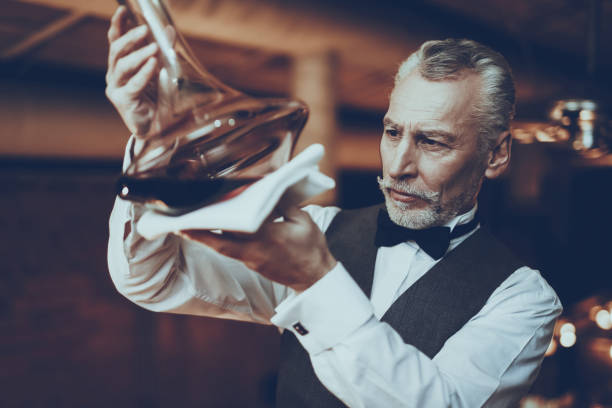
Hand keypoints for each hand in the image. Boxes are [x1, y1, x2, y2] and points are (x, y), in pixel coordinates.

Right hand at [105, 6, 158, 138]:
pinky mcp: (123, 101)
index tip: (123, 10)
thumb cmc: (160, 99)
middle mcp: (115, 74)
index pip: (116, 40)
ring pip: (122, 66)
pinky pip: (133, 84)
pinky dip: (143, 73)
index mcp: (122, 64)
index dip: (118, 25)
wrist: (161, 128)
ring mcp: (116, 87)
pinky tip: (153, 65)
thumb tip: (168, 29)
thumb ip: (164, 51)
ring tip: (154, 48)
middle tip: (145, 29)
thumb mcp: (164, 71)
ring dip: (138, 55)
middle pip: (116, 50)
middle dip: (129, 37)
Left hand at [181, 207, 337, 291]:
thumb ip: (284, 203)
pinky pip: (231, 251)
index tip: (201, 209)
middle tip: (177, 224)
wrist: (315, 278)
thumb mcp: (303, 220)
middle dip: (197, 233)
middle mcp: (255, 250)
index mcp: (269, 237)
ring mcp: (252, 260)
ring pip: (222, 248)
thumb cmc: (312, 248)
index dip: (217, 218)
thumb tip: (268, 190)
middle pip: (220, 242)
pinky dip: (218, 241)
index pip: (237, 225)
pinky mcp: (252, 264)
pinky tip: (210, 231)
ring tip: (186, 225)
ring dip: (204, 238)